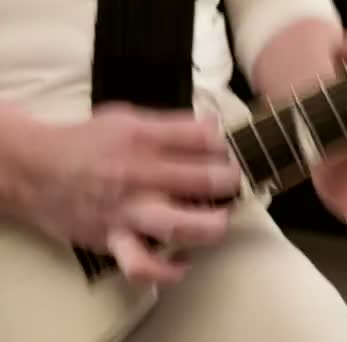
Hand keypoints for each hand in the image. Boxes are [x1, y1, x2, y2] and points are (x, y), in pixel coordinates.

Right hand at [17, 103, 240, 283]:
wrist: (34, 168)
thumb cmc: (87, 142)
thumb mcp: (128, 118)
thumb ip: (171, 125)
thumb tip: (213, 128)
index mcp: (145, 138)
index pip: (204, 138)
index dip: (223, 144)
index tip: (223, 151)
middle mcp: (140, 174)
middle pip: (204, 178)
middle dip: (230, 181)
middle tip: (230, 182)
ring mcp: (128, 210)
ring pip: (180, 223)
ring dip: (211, 224)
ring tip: (219, 219)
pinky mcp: (113, 238)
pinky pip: (141, 264)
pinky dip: (166, 271)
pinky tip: (183, 263)